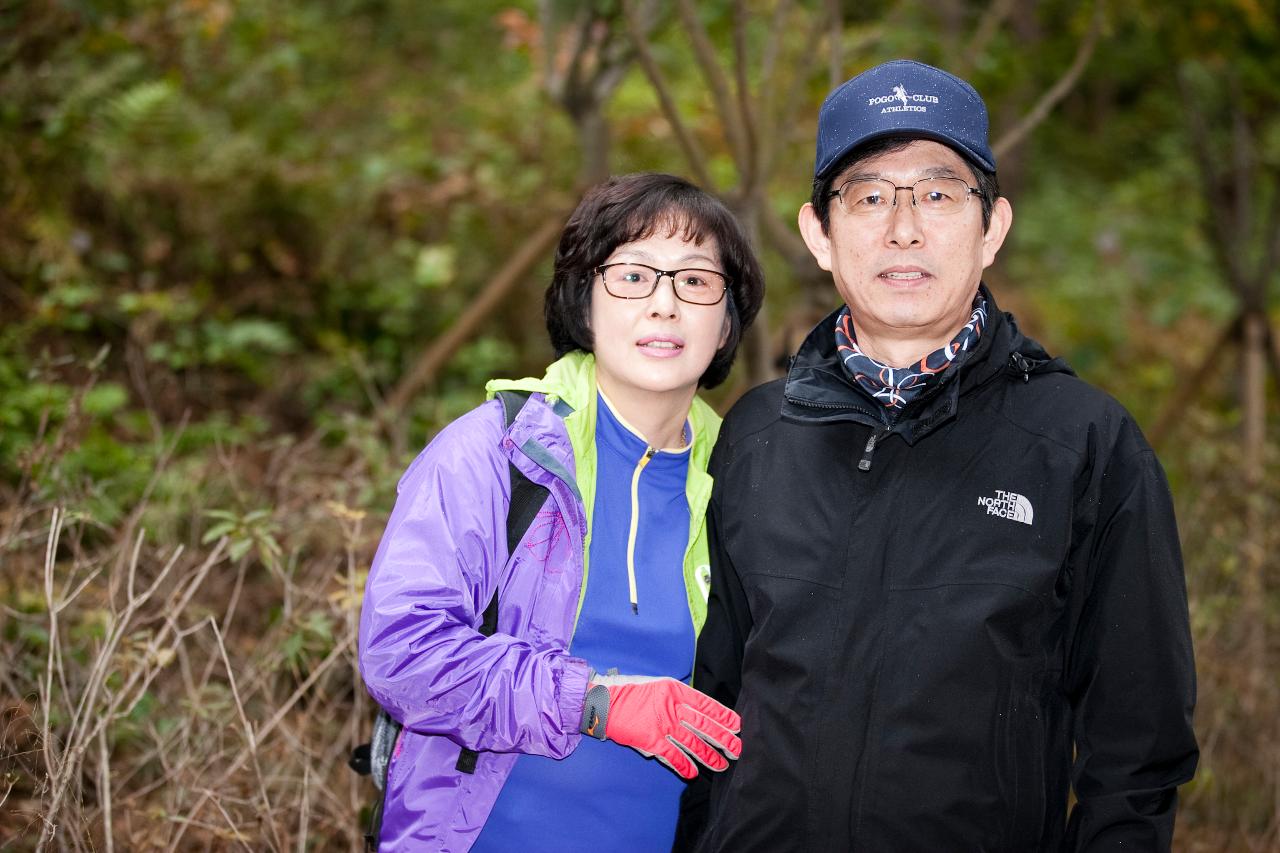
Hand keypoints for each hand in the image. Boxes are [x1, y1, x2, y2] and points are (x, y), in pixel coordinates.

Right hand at [579, 674, 741, 778]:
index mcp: (675, 690)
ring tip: (721, 765)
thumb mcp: (658, 684)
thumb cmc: (630, 690)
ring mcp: (661, 725)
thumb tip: (698, 709)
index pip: (706, 705)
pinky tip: (693, 773)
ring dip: (708, 756)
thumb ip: (678, 696)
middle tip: (737, 749)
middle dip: (723, 739)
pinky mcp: (650, 741)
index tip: (737, 726)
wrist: (602, 700)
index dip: (723, 717)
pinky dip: (683, 765)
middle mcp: (671, 707)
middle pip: (703, 726)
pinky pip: (672, 756)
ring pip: (692, 743)